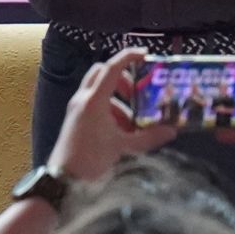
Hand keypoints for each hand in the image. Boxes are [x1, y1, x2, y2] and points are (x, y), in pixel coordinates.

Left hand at [48, 47, 176, 182]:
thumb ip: (149, 138)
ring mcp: (76, 107)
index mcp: (94, 99)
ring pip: (98, 88)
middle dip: (122, 78)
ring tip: (131, 121)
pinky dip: (108, 109)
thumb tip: (171, 131)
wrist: (63, 178)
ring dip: (117, 98)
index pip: (112, 67)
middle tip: (136, 93)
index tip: (145, 55)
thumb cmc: (91, 159)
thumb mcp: (123, 147)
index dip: (129, 57)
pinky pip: (93, 103)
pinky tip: (119, 131)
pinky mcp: (74, 117)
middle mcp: (83, 98)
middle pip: (102, 72)